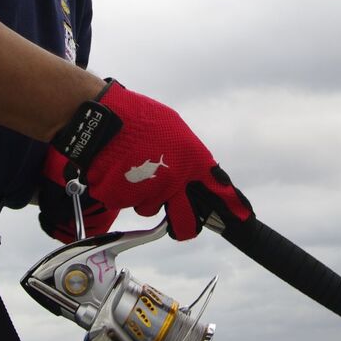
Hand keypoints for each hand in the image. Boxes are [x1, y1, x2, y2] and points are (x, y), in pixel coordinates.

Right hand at [43, 80, 252, 239]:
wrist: (99, 119)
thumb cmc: (136, 117)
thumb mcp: (173, 127)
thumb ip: (188, 155)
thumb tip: (195, 172)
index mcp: (193, 160)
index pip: (220, 192)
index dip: (232, 208)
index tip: (242, 218)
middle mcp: (175, 181)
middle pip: (188, 224)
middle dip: (183, 223)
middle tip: (177, 217)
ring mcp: (149, 192)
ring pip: (151, 209)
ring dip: (143, 196)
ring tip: (132, 168)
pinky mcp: (123, 199)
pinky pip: (125, 202)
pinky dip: (120, 191)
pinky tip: (116, 170)